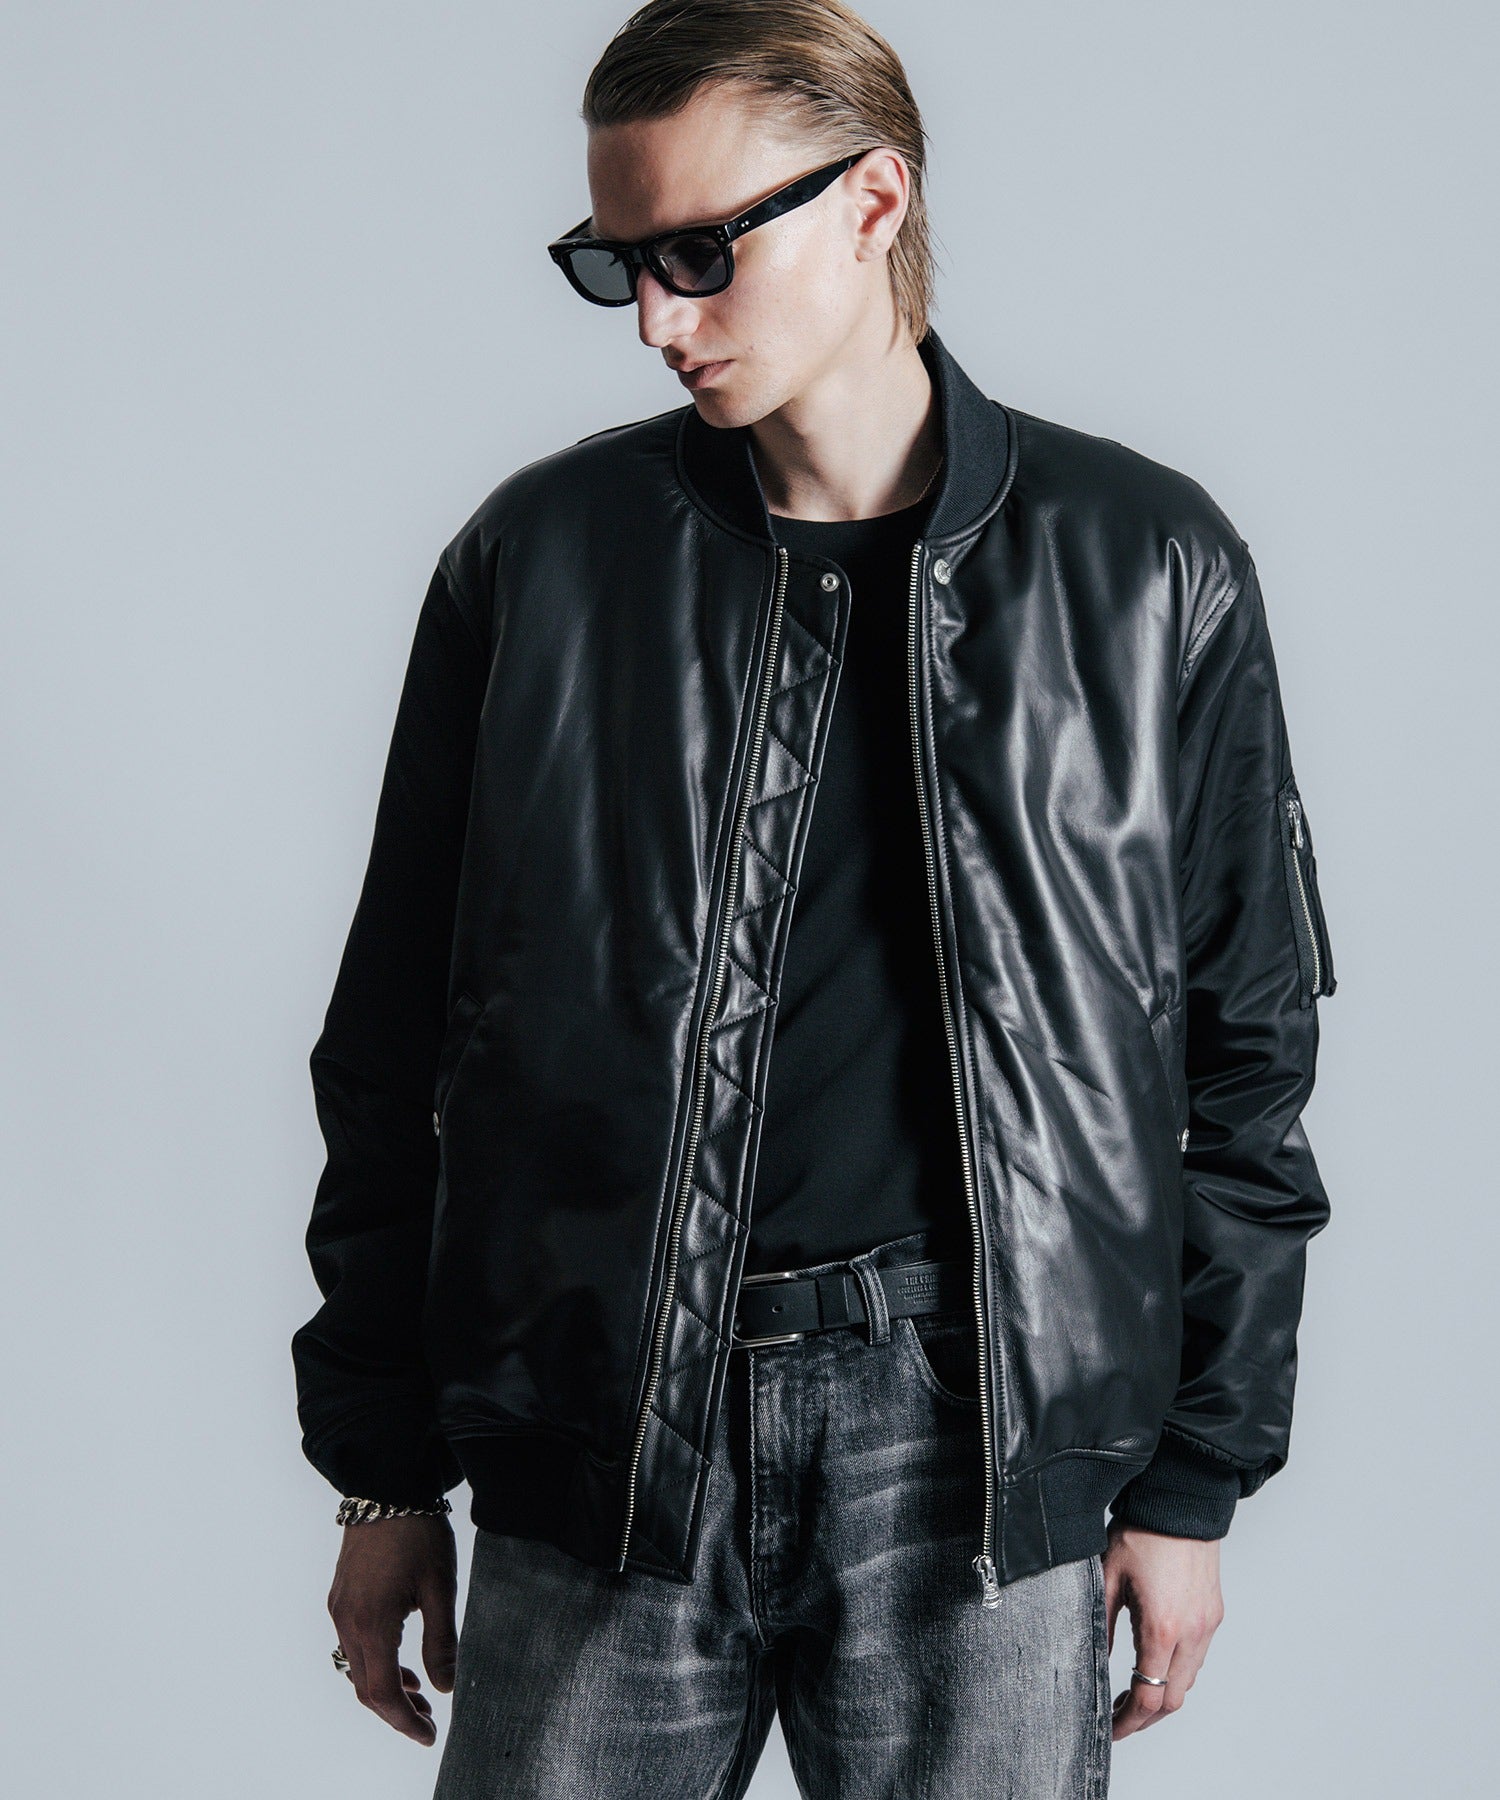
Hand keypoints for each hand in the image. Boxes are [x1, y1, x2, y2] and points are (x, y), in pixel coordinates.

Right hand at [326, 1514, 458, 1744]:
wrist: (385, 1485)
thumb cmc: (418, 1533)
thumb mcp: (440, 1587)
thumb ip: (443, 1642)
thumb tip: (447, 1688)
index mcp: (373, 1624)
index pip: (383, 1694)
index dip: (405, 1722)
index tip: (430, 1735)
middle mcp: (347, 1622)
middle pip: (365, 1689)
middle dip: (396, 1713)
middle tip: (429, 1723)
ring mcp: (339, 1609)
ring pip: (356, 1669)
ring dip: (385, 1689)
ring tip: (420, 1694)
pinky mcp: (339, 1597)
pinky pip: (351, 1645)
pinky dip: (375, 1664)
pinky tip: (401, 1661)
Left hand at [1102, 1519, 1224, 1740]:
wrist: (1181, 1503)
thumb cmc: (1142, 1532)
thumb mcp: (1108, 1577)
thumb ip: (1100, 1624)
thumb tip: (1091, 1660)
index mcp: (1162, 1627)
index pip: (1149, 1695)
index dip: (1128, 1721)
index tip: (1111, 1729)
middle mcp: (1192, 1633)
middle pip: (1174, 1699)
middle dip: (1145, 1717)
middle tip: (1118, 1717)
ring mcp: (1207, 1625)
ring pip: (1188, 1681)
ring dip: (1162, 1695)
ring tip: (1131, 1692)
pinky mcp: (1214, 1615)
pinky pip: (1197, 1659)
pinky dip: (1177, 1672)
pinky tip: (1154, 1663)